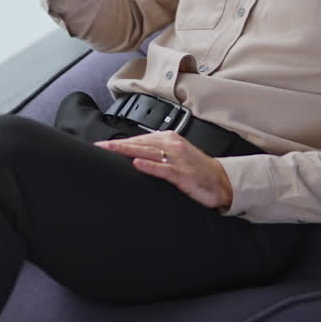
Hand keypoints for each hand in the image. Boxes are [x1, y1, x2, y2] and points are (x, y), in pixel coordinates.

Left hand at [94, 132, 233, 210]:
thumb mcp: (175, 157)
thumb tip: (133, 157)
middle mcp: (172, 145)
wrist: (221, 182)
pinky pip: (163, 169)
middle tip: (99, 147)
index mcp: (169, 139)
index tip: (101, 146)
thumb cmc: (197, 170)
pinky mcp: (183, 173)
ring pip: (148, 152)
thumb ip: (157, 154)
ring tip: (110, 151)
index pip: (138, 139)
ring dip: (127, 151)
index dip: (119, 142)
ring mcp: (177, 159)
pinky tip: (136, 164)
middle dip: (117, 146)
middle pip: (139, 143)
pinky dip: (149, 166)